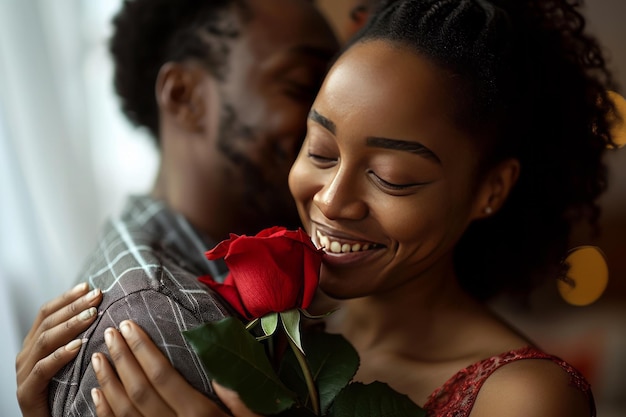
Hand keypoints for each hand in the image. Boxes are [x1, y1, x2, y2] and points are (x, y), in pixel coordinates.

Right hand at [16, 282, 102, 416]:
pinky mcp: (27, 393)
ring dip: (70, 325)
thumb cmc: (68, 391)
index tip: (89, 286)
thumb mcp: (73, 360)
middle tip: (97, 295)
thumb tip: (103, 310)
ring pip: (45, 341)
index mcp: (35, 344)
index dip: (67, 298)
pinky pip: (42, 370)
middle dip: (73, 306)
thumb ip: (80, 338)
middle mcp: (26, 355)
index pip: (47, 313)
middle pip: (48, 322)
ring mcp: (24, 374)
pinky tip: (78, 345)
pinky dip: (61, 355)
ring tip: (92, 314)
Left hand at [91, 320, 261, 416]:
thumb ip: (240, 400)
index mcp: (199, 416)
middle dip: (122, 358)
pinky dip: (104, 411)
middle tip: (110, 332)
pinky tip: (97, 392)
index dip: (142, 350)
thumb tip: (219, 373)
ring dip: (108, 381)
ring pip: (124, 410)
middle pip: (139, 389)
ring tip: (99, 356)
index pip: (163, 376)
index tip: (130, 326)